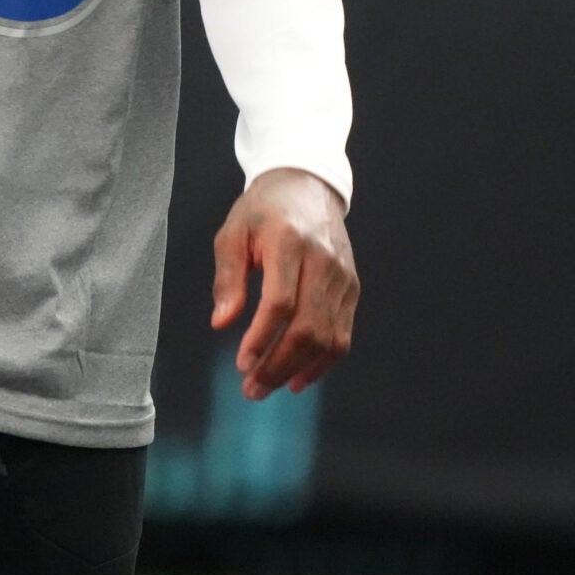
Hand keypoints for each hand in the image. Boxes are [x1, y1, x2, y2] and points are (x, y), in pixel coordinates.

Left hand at [210, 168, 359, 399]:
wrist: (307, 186)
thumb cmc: (262, 211)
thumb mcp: (233, 233)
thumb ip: (227, 277)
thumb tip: (222, 323)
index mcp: (289, 242)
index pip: (280, 301)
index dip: (262, 338)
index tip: (242, 364)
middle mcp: (322, 261)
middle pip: (307, 326)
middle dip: (279, 364)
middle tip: (252, 388)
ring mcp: (343, 276)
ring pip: (328, 337)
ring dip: (299, 370)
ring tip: (270, 386)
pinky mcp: (352, 287)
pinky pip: (342, 334)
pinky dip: (322, 362)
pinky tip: (299, 376)